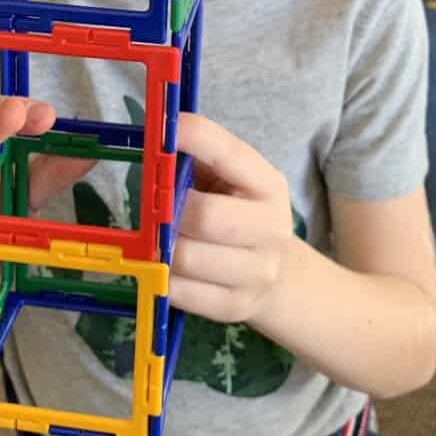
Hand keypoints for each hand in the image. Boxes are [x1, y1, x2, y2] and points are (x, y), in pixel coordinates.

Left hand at [169, 112, 294, 324]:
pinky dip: (161, 277)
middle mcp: (270, 228)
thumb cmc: (241, 213)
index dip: (195, 138)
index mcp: (268, 186)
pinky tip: (162, 266)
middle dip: (170, 210)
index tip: (161, 130)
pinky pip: (181, 292)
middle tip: (155, 206)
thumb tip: (154, 137)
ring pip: (186, 258)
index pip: (231, 154)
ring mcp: (256, 273)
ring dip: (160, 246)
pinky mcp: (234, 306)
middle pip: (205, 217)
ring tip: (156, 237)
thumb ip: (201, 157)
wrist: (281, 275)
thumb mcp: (233, 179)